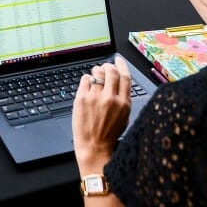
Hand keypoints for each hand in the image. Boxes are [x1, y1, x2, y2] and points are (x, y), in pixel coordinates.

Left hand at [72, 55, 132, 171]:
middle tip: (105, 67)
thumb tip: (118, 80)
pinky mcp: (81, 99)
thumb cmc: (109, 134)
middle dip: (108, 66)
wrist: (94, 146)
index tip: (118, 60)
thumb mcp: (124, 117)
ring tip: (95, 75)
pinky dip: (87, 79)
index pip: (125, 77)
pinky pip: (84, 79)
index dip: (122, 65)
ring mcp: (95, 98)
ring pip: (96, 73)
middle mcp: (110, 99)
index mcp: (123, 103)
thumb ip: (122, 98)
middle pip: (111, 71)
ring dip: (96, 70)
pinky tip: (87, 85)